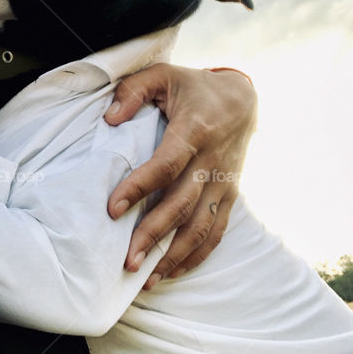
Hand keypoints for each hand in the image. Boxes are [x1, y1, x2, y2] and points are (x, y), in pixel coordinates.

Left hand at [105, 64, 256, 287]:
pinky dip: (196, 256)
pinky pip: (216, 232)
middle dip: (154, 235)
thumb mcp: (163, 75)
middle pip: (182, 205)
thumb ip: (133, 91)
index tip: (113, 210)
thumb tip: (109, 119)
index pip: (165, 165)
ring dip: (174, 255)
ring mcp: (224, 182)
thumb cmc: (193, 87)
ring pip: (201, 226)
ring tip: (146, 278)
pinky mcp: (230, 196)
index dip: (139, 188)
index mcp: (194, 130)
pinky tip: (172, 272)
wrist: (243, 98)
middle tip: (126, 261)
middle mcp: (212, 161)